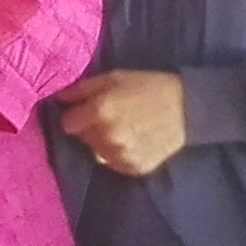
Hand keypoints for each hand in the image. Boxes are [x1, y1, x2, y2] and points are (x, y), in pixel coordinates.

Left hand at [56, 70, 191, 177]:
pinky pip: (113, 163)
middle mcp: (108, 137)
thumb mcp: (113, 78)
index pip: (67, 123)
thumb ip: (82, 89)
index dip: (74, 116)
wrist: (187, 108)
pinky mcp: (135, 168)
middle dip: (89, 127)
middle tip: (108, 117)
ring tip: (123, 128)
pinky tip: (132, 140)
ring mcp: (121, 155)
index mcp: (100, 111)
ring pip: (96, 152)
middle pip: (81, 138)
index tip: (84, 111)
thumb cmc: (148, 87)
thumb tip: (58, 97)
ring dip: (102, 142)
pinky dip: (117, 154)